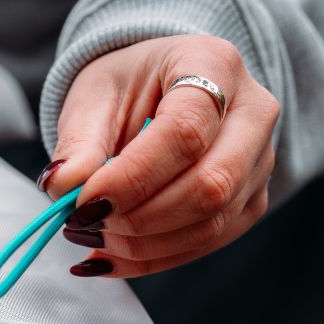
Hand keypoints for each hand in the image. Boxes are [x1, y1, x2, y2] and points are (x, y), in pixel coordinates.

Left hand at [44, 36, 278, 277]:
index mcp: (215, 64)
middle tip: (84, 225)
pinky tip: (111, 256)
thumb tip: (63, 188)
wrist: (163, 91)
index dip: (133, 177)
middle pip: (210, 185)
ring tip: (91, 239)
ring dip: (143, 245)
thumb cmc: (129, 87)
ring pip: (211, 224)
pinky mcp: (251, 203)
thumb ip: (78, 142)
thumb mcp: (94, 97)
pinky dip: (153, 258)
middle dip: (140, 218)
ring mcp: (260, 163)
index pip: (185, 132)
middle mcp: (253, 113)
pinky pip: (208, 244)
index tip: (84, 203)